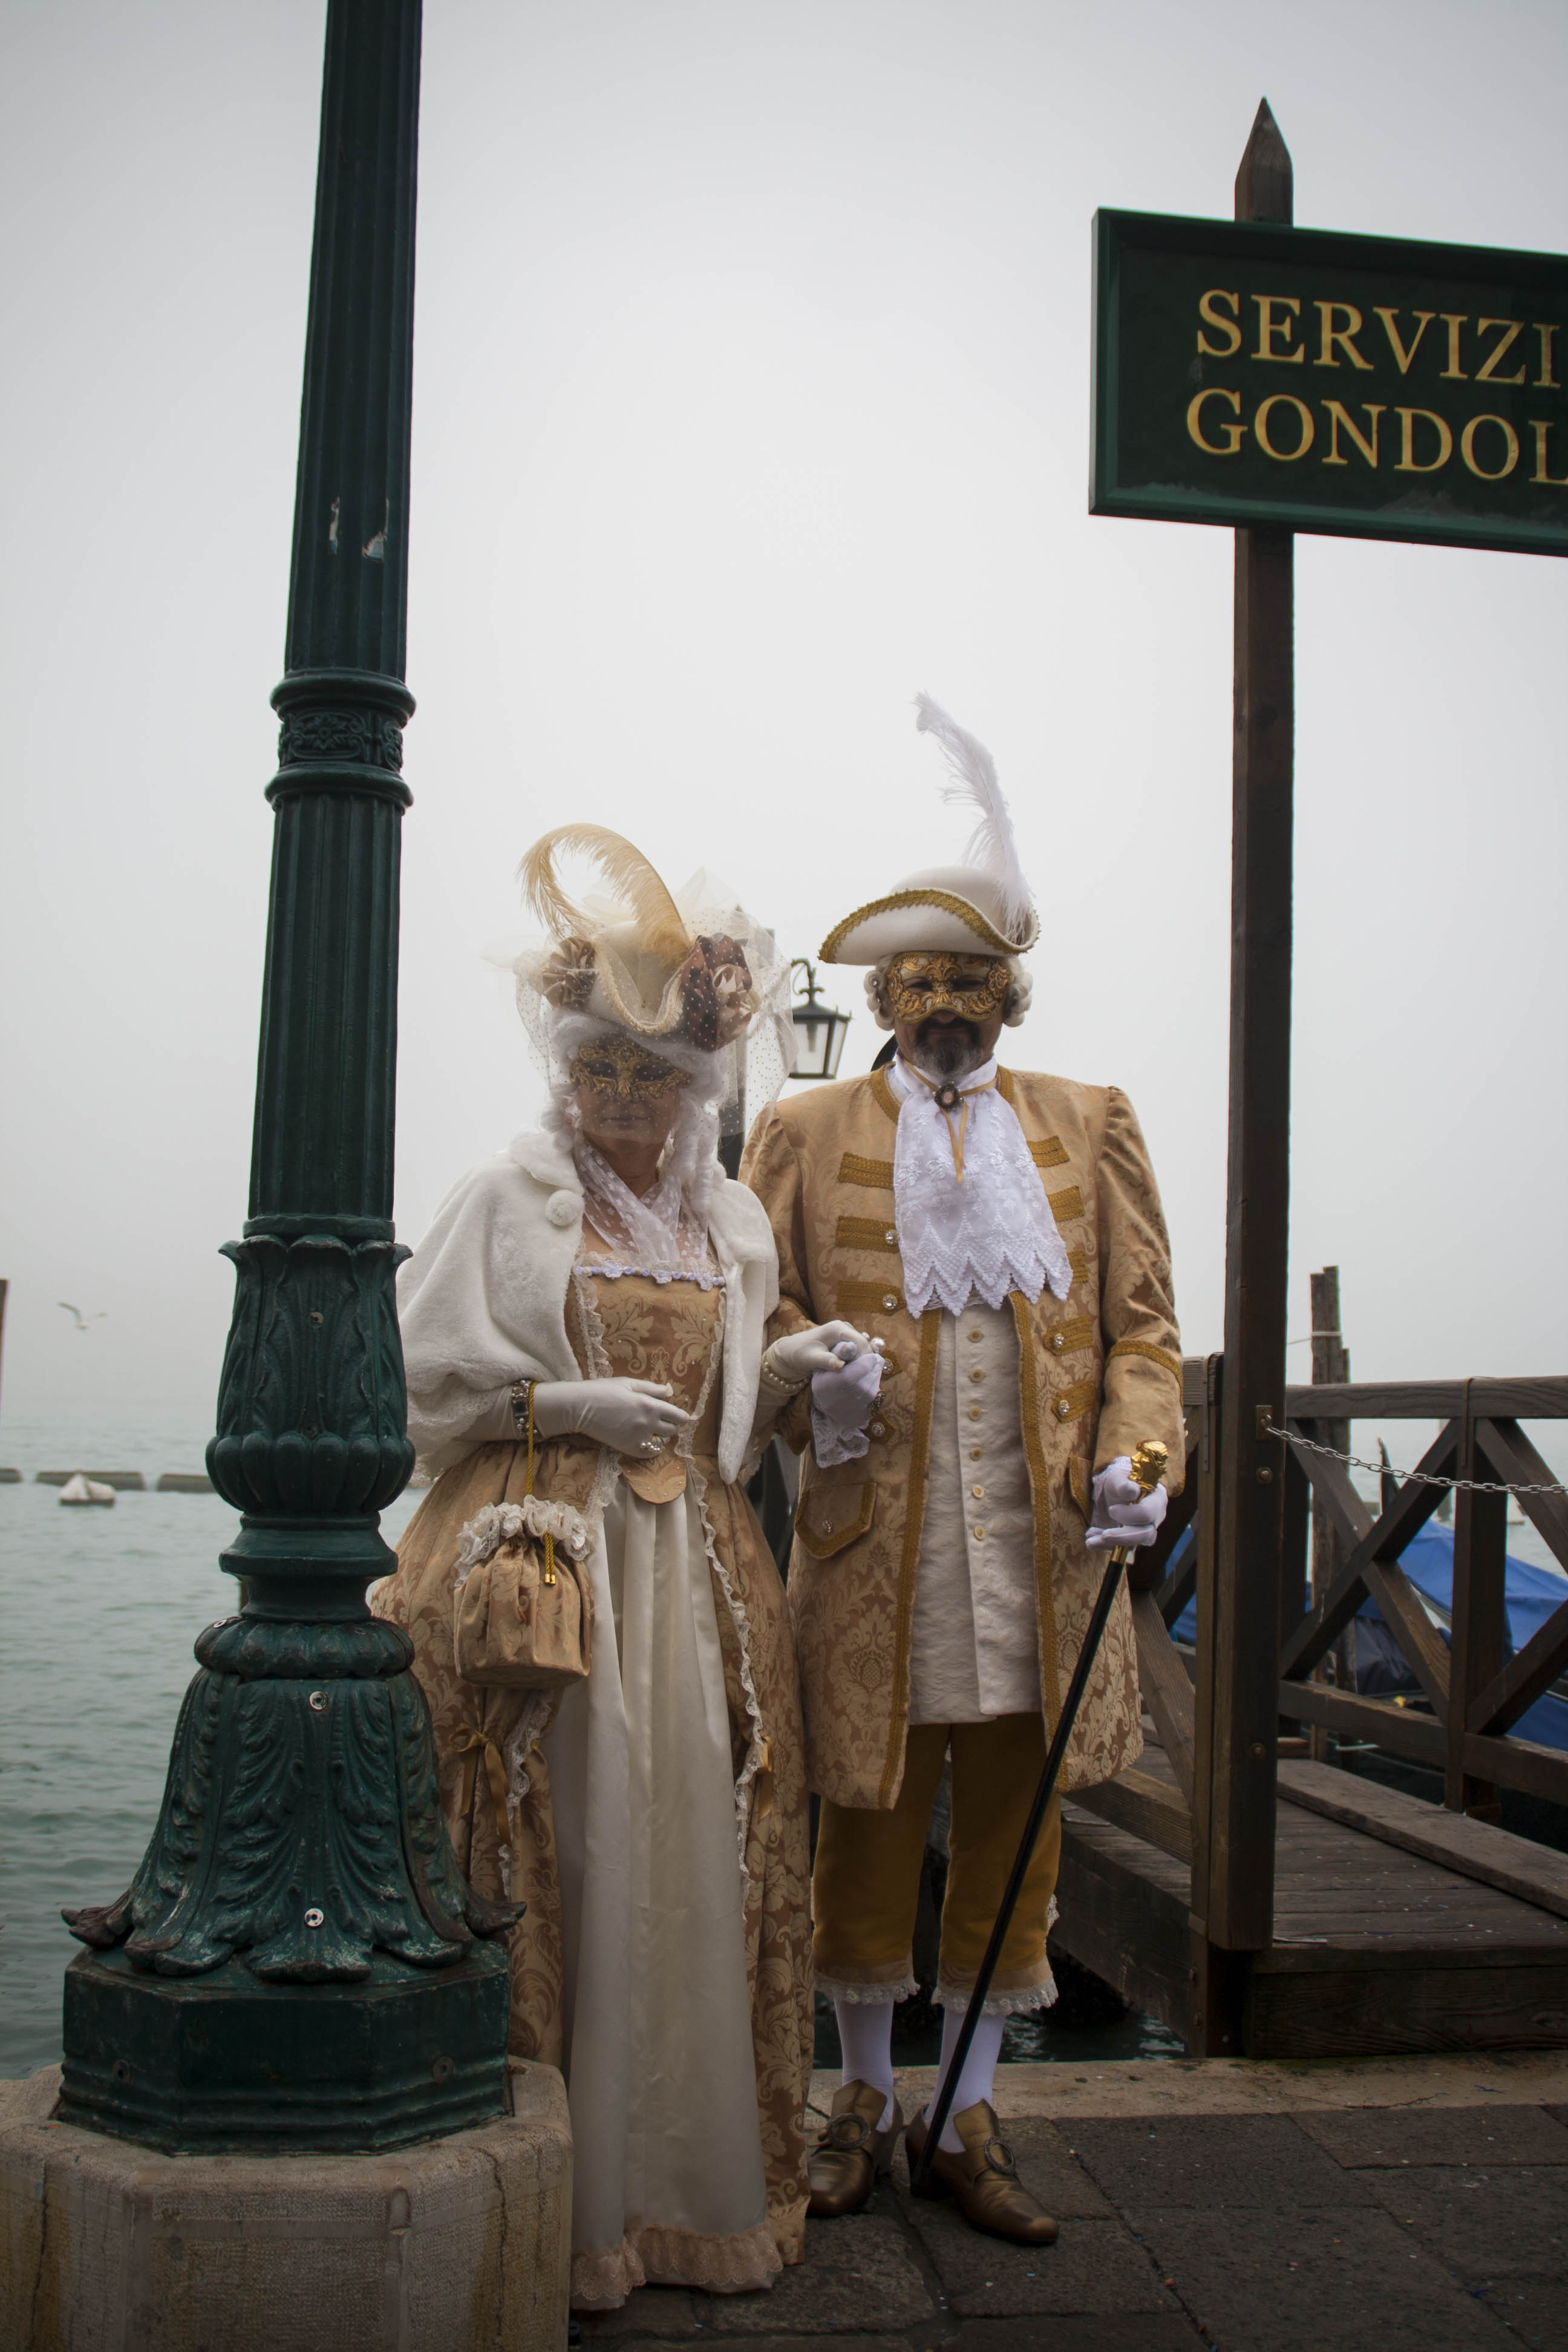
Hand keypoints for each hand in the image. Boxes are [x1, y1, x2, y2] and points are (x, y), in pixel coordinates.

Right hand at [531, 1377, 690, 1454]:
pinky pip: (649, 1454)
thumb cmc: (603, 1390)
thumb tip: (670, 1391)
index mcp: (650, 1405)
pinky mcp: (628, 1448)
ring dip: (661, 1436)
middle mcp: (648, 1423)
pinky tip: (646, 1441)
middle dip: (671, 1425)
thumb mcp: (629, 1383)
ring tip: (652, 1431)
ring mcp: (639, 1438)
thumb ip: (652, 1388)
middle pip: (672, 1430)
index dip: (681, 1416)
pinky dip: (651, 1449)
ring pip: (662, 1442)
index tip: (681, 1416)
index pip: (678, 1415)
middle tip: (663, 1421)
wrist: (581, 1408)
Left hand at [764, 1320, 877, 1385]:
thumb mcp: (812, 1359)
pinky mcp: (845, 1340)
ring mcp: (846, 1333)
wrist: (791, 1352)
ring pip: (862, 1349)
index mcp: (838, 1328)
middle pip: (864, 1346)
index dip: (864, 1359)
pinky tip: (851, 1372)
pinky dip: (856, 1361)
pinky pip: (857, 1351)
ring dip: (861, 1362)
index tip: (860, 1375)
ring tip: (855, 1377)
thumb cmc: (799, 1354)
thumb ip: (827, 1361)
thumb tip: (841, 1366)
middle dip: (864, 1362)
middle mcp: (844, 1327)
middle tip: (859, 1379)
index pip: (860, 1343)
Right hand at [810, 1338, 882, 1431]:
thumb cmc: (828, 1373)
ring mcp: (846, 1411)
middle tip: (876, 1359)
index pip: (847, 1378)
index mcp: (824, 1386)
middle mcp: (834, 1402)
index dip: (863, 1366)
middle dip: (873, 1370)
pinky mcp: (857, 1417)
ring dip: (876, 1377)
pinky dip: (875, 1386)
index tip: (872, 1355)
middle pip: (861, 1385)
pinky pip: (872, 1400)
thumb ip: (839, 1352)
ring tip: (875, 1366)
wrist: (829, 1401)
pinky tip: (873, 1377)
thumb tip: (852, 1345)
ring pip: (869, 1392)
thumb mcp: (827, 1360)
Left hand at [1085, 1454, 1168, 1550]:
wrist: (1114, 1489)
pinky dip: (1105, 1546)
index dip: (1131, 1515)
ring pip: (1134, 1543)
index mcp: (1157, 1498)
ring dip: (1111, 1544)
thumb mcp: (1118, 1478)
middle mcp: (1156, 1517)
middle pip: (1145, 1533)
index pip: (1148, 1513)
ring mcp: (1147, 1529)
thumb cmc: (1120, 1481)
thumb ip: (1124, 1485)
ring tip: (1090, 1541)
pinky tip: (1091, 1541)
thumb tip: (1131, 1491)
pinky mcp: (1133, 1539)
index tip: (1111, 1510)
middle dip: (1122, 1536)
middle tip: (1103, 1535)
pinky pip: (1122, 1547)